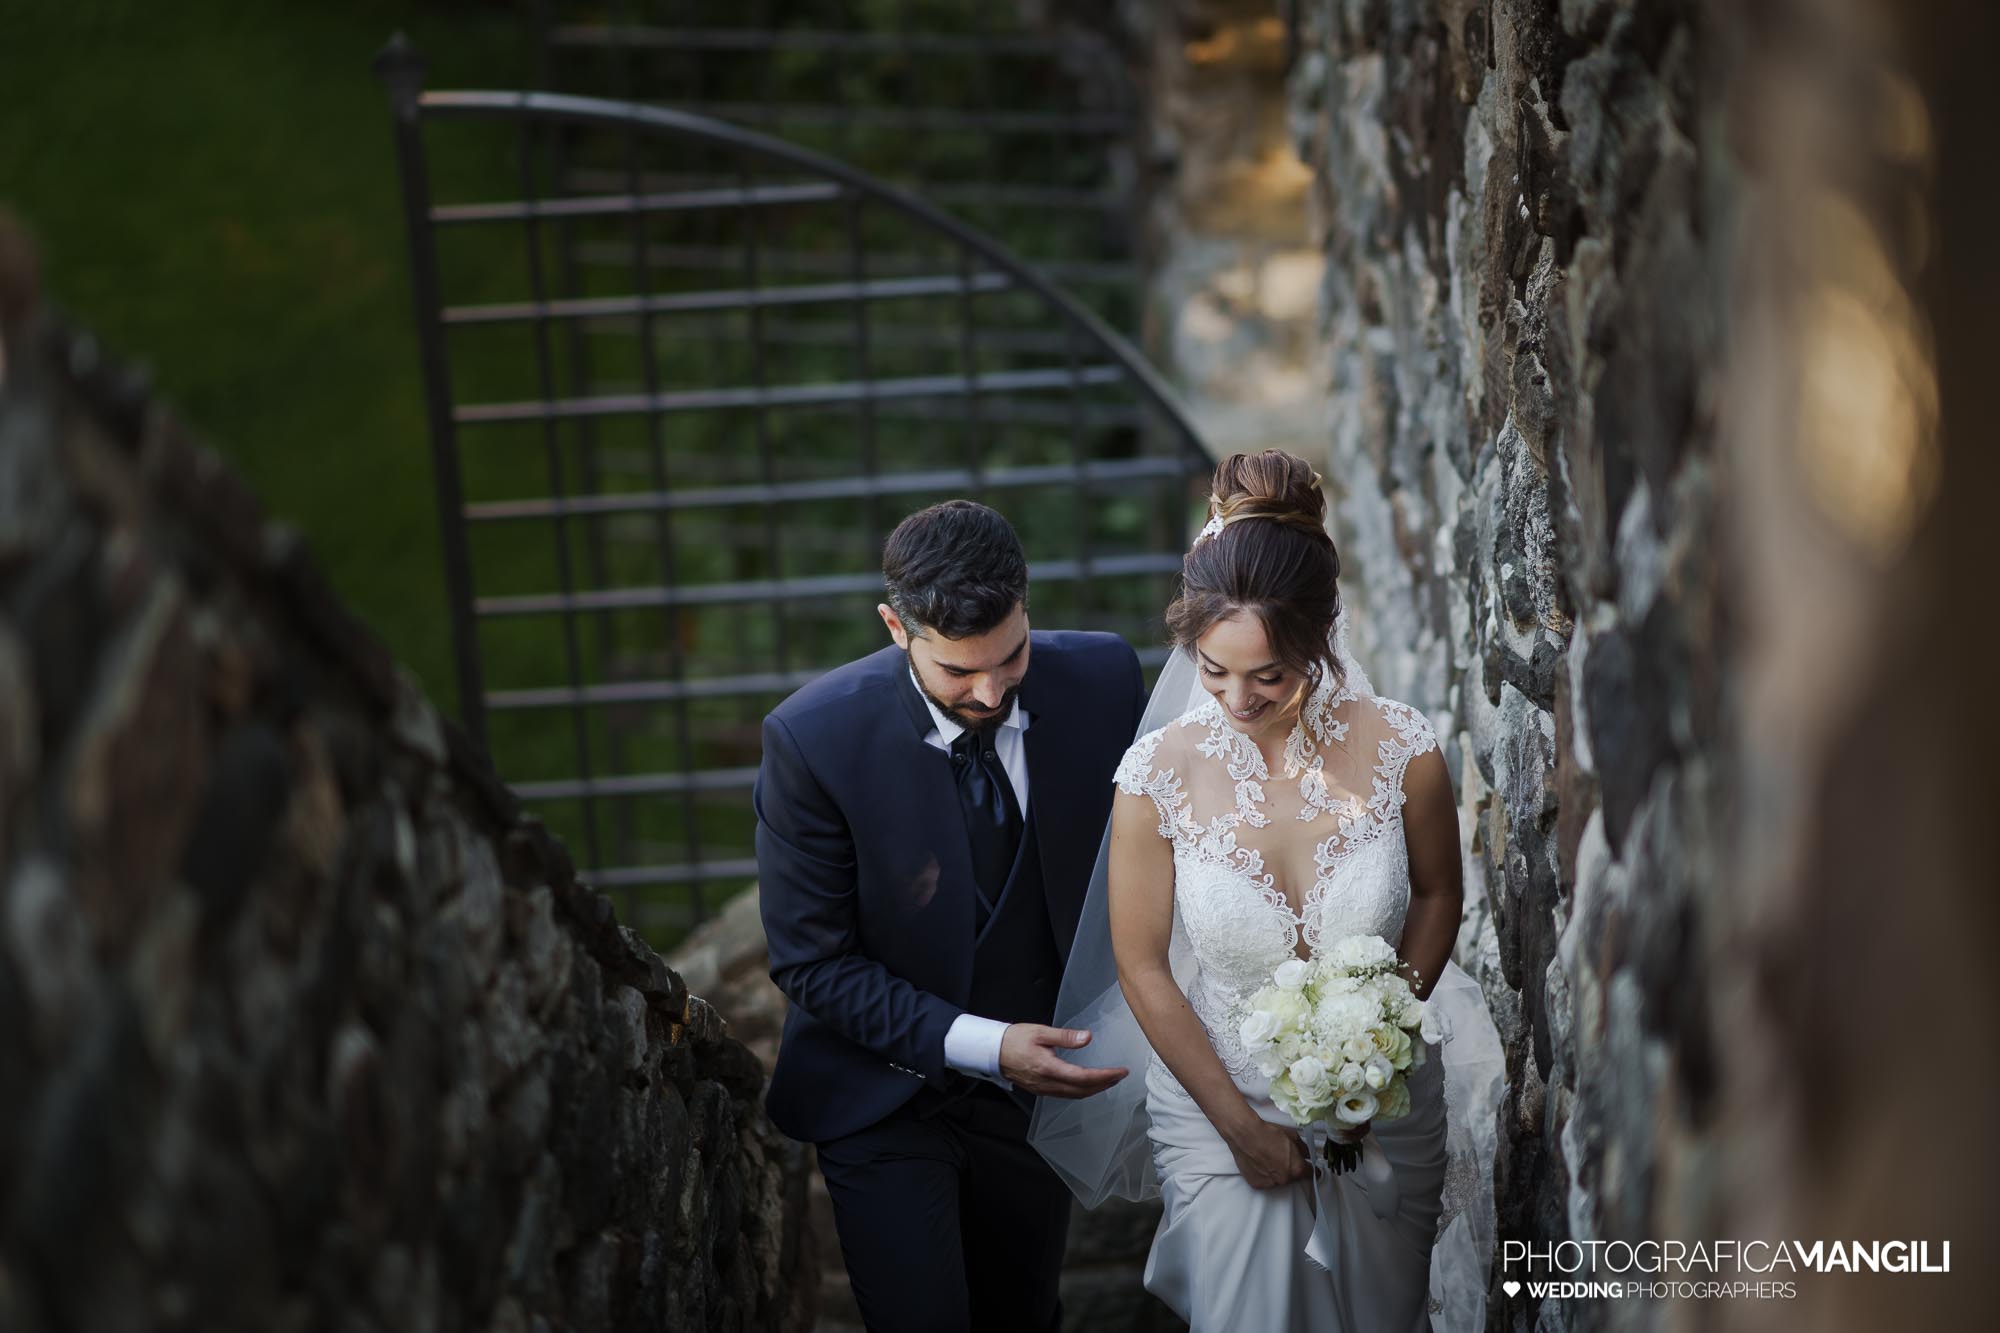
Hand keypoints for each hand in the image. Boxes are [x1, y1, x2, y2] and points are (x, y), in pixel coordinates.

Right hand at [997, 1025, 1128, 1098]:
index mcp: (1048, 1068)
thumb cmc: (1014, 1040)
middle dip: (1104, 1084)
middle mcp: (1047, 1083)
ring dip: (1095, 1089)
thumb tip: (1086, 1038)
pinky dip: (1082, 1091)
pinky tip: (1088, 1084)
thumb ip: (1065, 1036)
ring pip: (1075, 1095)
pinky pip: (1066, 1095)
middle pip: (1083, 1090)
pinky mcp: (1041, 1090)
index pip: (1083, 1077)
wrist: (993, 1052)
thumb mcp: (1040, 1032)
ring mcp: (1044, 1089)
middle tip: (1120, 1076)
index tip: (1120, 1072)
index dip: (1104, 1076)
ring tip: (1109, 1080)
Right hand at [1222, 1115, 1310, 1189]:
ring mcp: (1270, 1183)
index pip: (1310, 1173)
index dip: (1313, 1170)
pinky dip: (1264, 1174)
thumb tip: (1307, 1154)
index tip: (1313, 1170)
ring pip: (1279, 1179)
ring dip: (1277, 1172)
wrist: (1245, 1134)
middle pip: (1293, 1176)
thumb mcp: (1292, 1136)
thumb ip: (1303, 1148)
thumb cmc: (1268, 1133)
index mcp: (1296, 1168)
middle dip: (1291, 1168)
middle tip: (1282, 1156)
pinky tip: (1260, 1163)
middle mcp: (1285, 1179)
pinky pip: (1265, 1181)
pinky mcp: (1257, 1184)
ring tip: (1268, 1158)